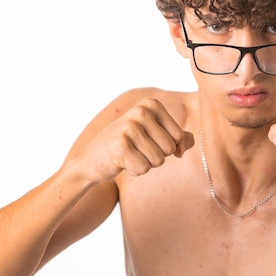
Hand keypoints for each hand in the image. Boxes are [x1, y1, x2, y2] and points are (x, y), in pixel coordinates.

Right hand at [70, 98, 193, 183]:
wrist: (93, 159)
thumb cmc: (130, 147)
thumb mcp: (156, 137)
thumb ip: (180, 139)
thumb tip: (183, 148)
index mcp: (152, 104)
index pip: (178, 136)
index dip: (166, 147)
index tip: (148, 141)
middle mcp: (141, 112)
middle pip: (169, 149)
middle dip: (156, 156)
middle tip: (136, 150)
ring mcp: (129, 127)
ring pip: (158, 160)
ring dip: (146, 164)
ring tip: (130, 155)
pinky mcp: (120, 145)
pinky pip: (144, 168)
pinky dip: (135, 171)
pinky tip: (122, 162)